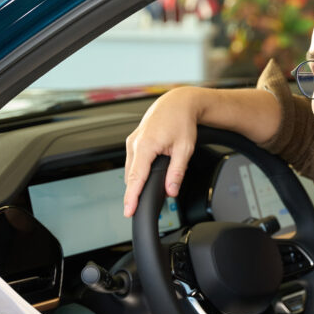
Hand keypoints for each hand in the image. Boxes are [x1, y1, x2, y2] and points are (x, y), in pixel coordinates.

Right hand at [123, 87, 202, 216]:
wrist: (177, 103)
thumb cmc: (181, 121)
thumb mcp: (185, 149)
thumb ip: (177, 172)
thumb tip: (171, 190)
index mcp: (146, 145)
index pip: (136, 178)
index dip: (132, 197)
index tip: (128, 210)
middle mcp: (135, 143)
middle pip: (130, 176)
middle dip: (133, 193)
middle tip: (136, 209)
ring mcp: (132, 141)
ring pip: (130, 169)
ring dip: (135, 182)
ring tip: (141, 194)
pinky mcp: (134, 140)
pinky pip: (132, 161)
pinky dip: (136, 172)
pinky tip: (143, 177)